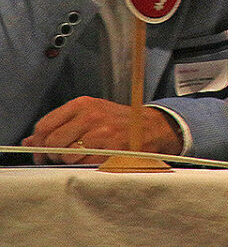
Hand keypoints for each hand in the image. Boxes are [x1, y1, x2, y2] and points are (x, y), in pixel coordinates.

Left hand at [21, 96, 182, 163]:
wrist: (154, 128)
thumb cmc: (119, 122)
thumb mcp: (89, 115)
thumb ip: (59, 126)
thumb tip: (29, 142)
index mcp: (83, 104)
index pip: (44, 126)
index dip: (39, 144)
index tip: (43, 152)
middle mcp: (91, 115)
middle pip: (52, 142)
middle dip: (53, 155)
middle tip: (62, 158)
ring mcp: (102, 132)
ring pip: (66, 155)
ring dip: (70, 162)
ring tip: (83, 158)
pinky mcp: (112, 148)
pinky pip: (84, 164)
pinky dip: (85, 167)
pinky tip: (95, 161)